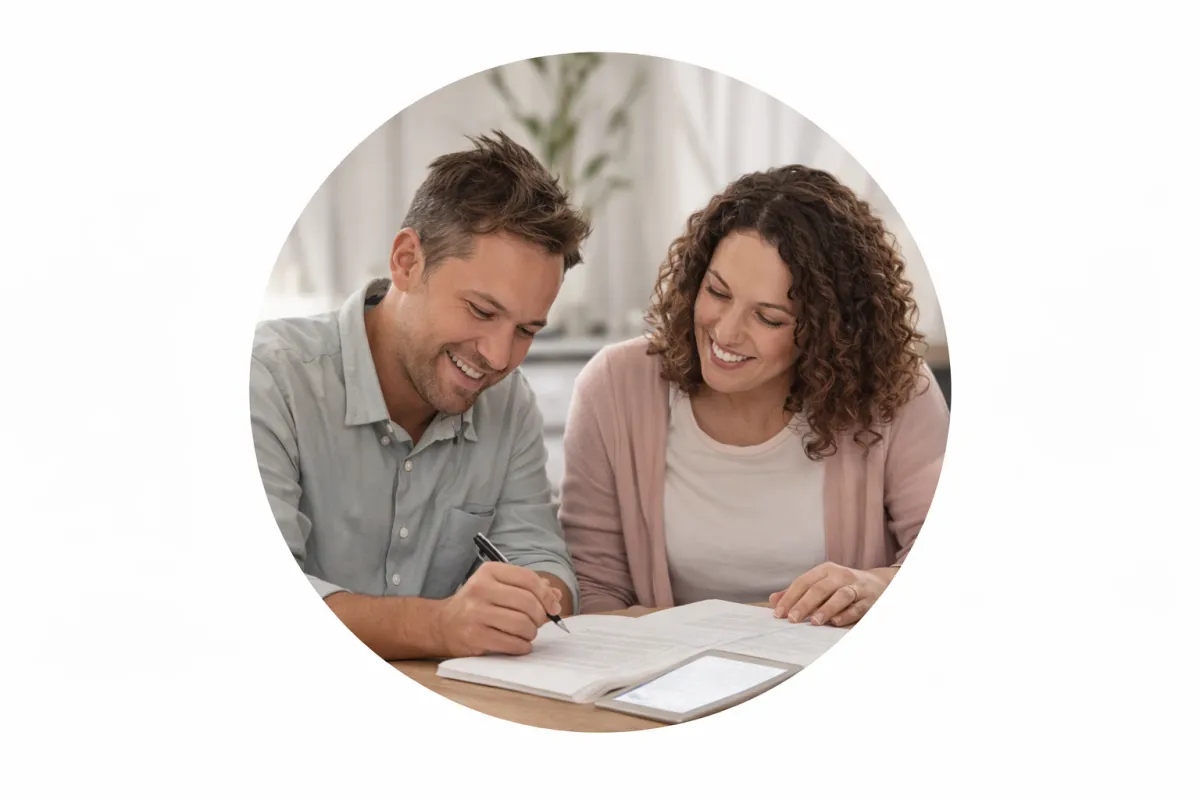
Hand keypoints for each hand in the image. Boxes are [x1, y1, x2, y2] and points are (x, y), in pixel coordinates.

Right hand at [433, 562, 562, 656]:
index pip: (528, 579)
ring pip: (522, 624)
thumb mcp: (498, 586)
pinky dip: (522, 646)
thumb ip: (527, 588)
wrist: (443, 624)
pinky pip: (512, 643)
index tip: (554, 607)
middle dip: (540, 616)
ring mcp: (476, 613)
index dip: (547, 595)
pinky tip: (518, 643)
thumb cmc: (478, 604)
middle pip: (528, 603)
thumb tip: (555, 596)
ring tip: (526, 633)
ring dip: (531, 632)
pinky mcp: (475, 637)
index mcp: (489, 571)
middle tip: (538, 622)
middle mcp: (480, 589)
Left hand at [769, 562, 896, 626]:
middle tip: (792, 619)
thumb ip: (798, 592)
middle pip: (820, 588)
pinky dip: (847, 615)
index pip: (803, 582)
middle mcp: (841, 575)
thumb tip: (774, 600)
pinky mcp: (869, 600)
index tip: (779, 613)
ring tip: (814, 621)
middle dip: (804, 604)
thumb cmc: (842, 586)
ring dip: (827, 609)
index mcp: (825, 570)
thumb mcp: (821, 583)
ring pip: (840, 596)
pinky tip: (836, 623)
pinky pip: (857, 607)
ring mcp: (856, 587)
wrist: (879, 583)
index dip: (790, 597)